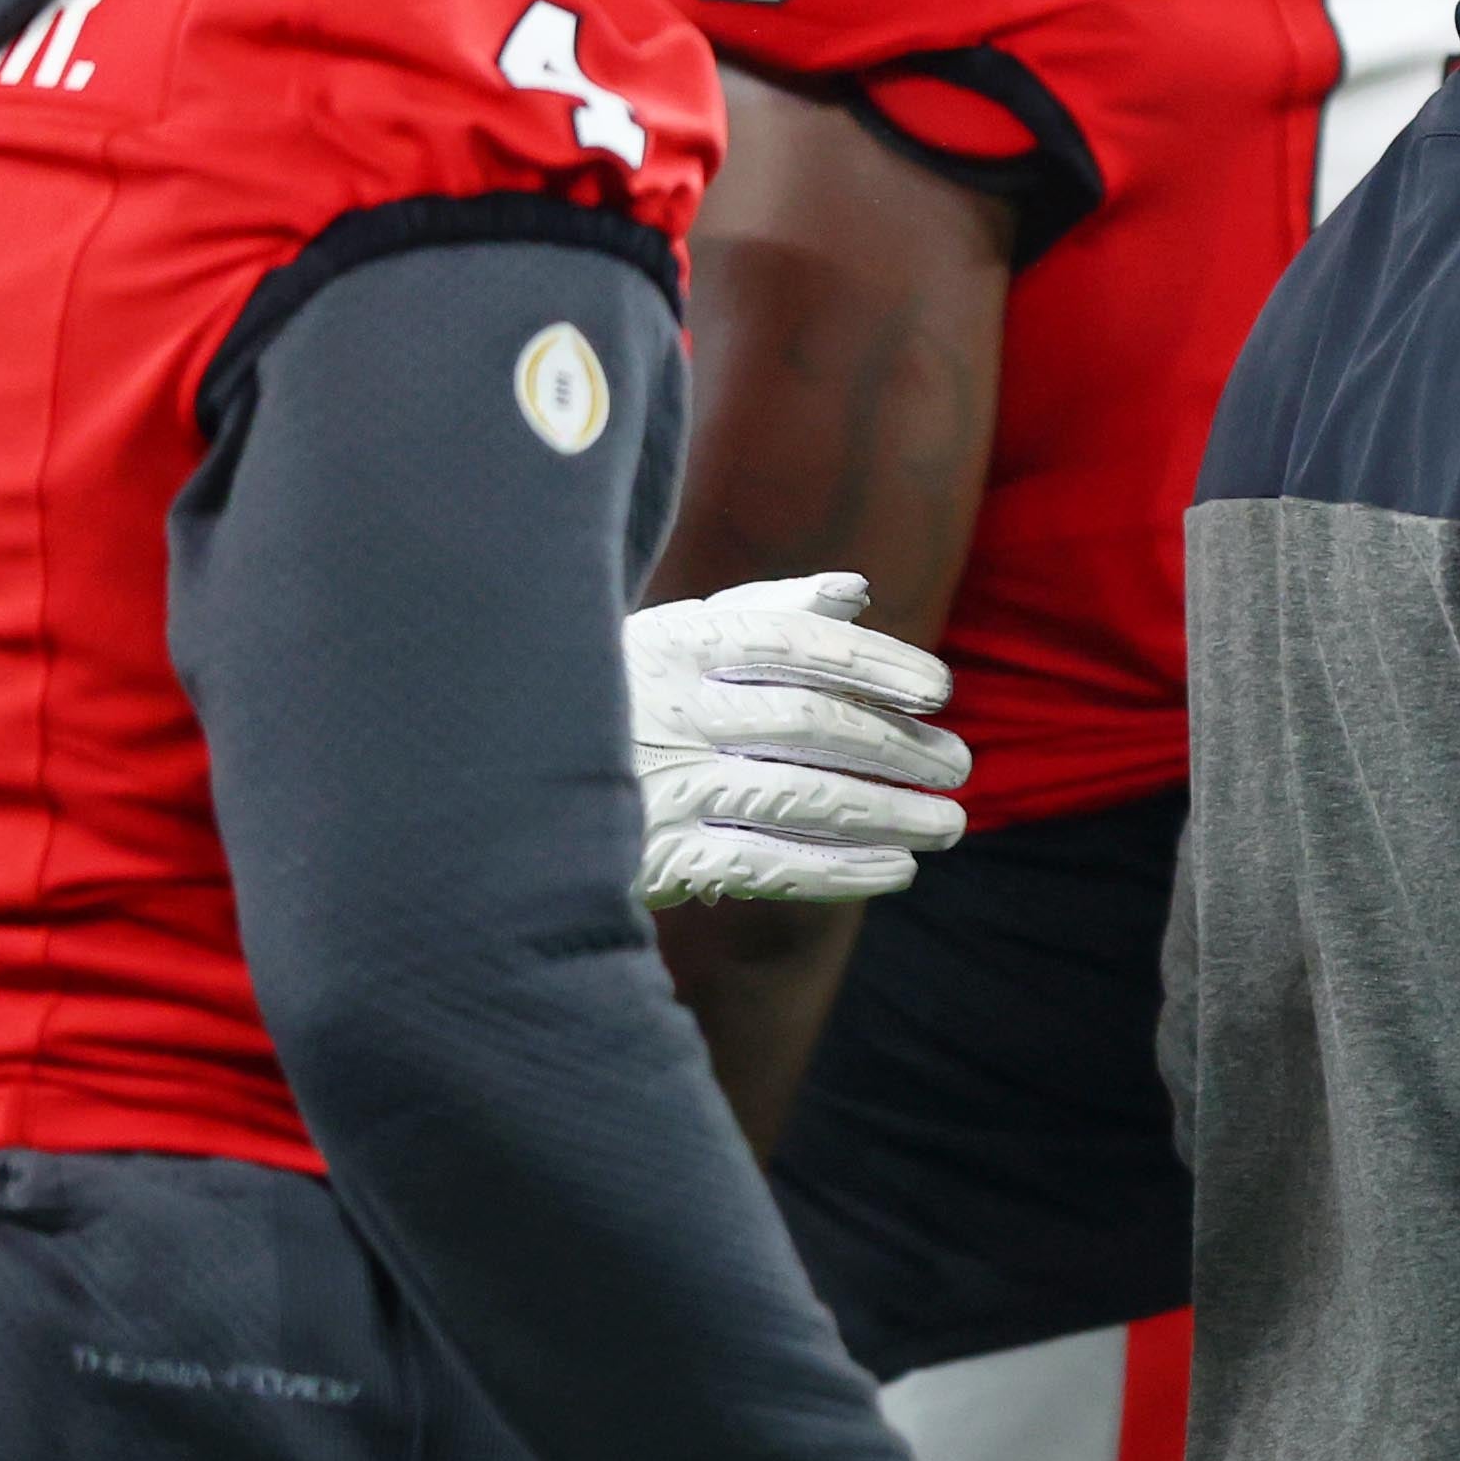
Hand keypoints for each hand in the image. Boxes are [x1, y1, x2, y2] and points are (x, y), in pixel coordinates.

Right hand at [631, 572, 974, 904]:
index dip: (875, 664)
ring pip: (802, 797)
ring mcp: (661, 789)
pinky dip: (841, 869)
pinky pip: (768, 865)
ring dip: (890, 813)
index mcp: (671, 643)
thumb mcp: (668, 641)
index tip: (939, 689)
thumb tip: (854, 591)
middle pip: (810, 724)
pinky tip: (898, 869)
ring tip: (949, 822)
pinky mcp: (657, 860)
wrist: (501, 787)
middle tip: (958, 763)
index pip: (793, 645)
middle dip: (897, 746)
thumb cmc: (612, 703)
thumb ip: (763, 612)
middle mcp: (667, 711)